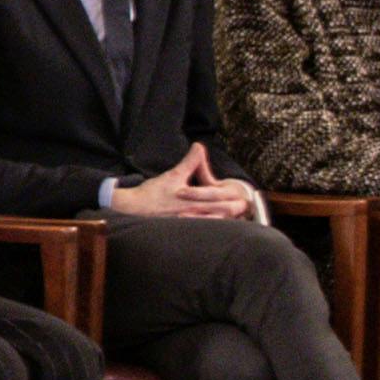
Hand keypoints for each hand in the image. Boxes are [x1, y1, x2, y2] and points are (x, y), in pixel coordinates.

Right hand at [114, 141, 252, 223]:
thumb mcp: (173, 175)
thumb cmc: (153, 193)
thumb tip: (199, 146)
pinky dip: (211, 230)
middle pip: (218, 212)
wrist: (134, 208)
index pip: (215, 197)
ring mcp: (187, 222)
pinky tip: (218, 232)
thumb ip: (189, 162)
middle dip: (233, 211)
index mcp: (190, 197)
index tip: (243, 197)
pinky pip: (200, 231)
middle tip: (245, 209)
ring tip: (238, 221)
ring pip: (211, 223)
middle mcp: (191, 211)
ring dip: (225, 221)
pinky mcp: (182, 230)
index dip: (231, 198)